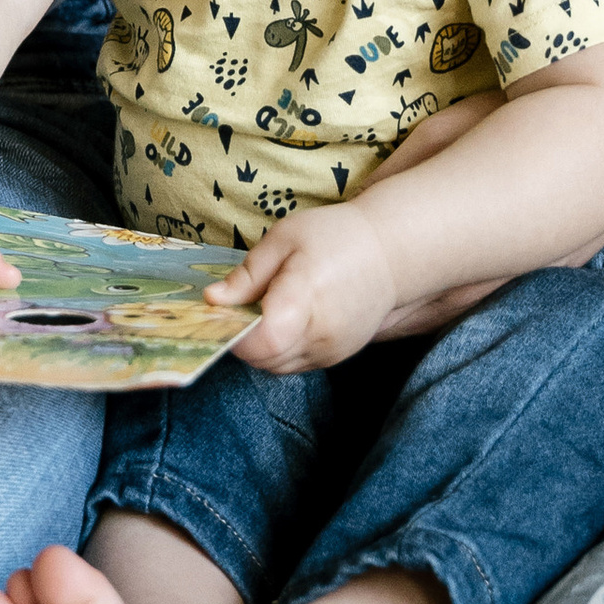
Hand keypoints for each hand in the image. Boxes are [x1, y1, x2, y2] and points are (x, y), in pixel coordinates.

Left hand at [203, 202, 407, 374]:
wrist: (390, 254)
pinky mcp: (337, 358)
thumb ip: (248, 274)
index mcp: (306, 298)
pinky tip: (284, 319)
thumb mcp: (284, 239)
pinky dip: (280, 349)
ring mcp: (331, 352)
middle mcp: (321, 335)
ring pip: (276, 366)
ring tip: (264, 308)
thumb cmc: (335, 236)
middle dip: (241, 338)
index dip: (235, 333)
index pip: (262, 342)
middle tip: (239, 304)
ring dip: (260, 346)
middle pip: (263, 359)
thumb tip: (212, 300)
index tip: (224, 309)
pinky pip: (295, 364)